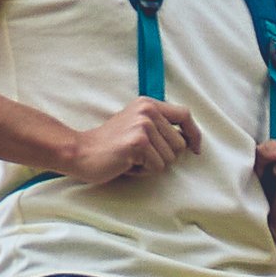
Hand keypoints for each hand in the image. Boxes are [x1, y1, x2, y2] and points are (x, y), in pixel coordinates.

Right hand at [64, 96, 201, 188]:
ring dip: (151, 165)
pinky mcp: (138, 142)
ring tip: (131, 159)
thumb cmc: (109, 145)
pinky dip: (143, 172)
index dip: (194, 134)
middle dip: (163, 157)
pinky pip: (157, 167)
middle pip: (179, 144)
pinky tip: (127, 165)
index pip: (185, 114)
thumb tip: (188, 141)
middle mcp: (147, 111)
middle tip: (139, 156)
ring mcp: (143, 126)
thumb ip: (158, 127)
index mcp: (148, 104)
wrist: (80, 152)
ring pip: (169, 158)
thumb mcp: (135, 126)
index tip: (195, 150)